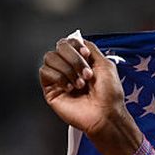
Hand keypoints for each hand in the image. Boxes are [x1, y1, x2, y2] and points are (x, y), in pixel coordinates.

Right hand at [39, 37, 141, 154]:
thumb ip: (91, 49)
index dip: (76, 45)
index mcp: (82, 61)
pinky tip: (70, 88)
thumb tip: (78, 39)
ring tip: (80, 84)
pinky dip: (59, 77)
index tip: (87, 56)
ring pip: (50, 57)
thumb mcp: (106, 65)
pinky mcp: (50, 89)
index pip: (70, 42)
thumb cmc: (110, 95)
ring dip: (68, 69)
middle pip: (59, 46)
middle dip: (75, 59)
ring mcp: (59, 78)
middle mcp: (69, 67)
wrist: (105, 114)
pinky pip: (45, 72)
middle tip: (86, 74)